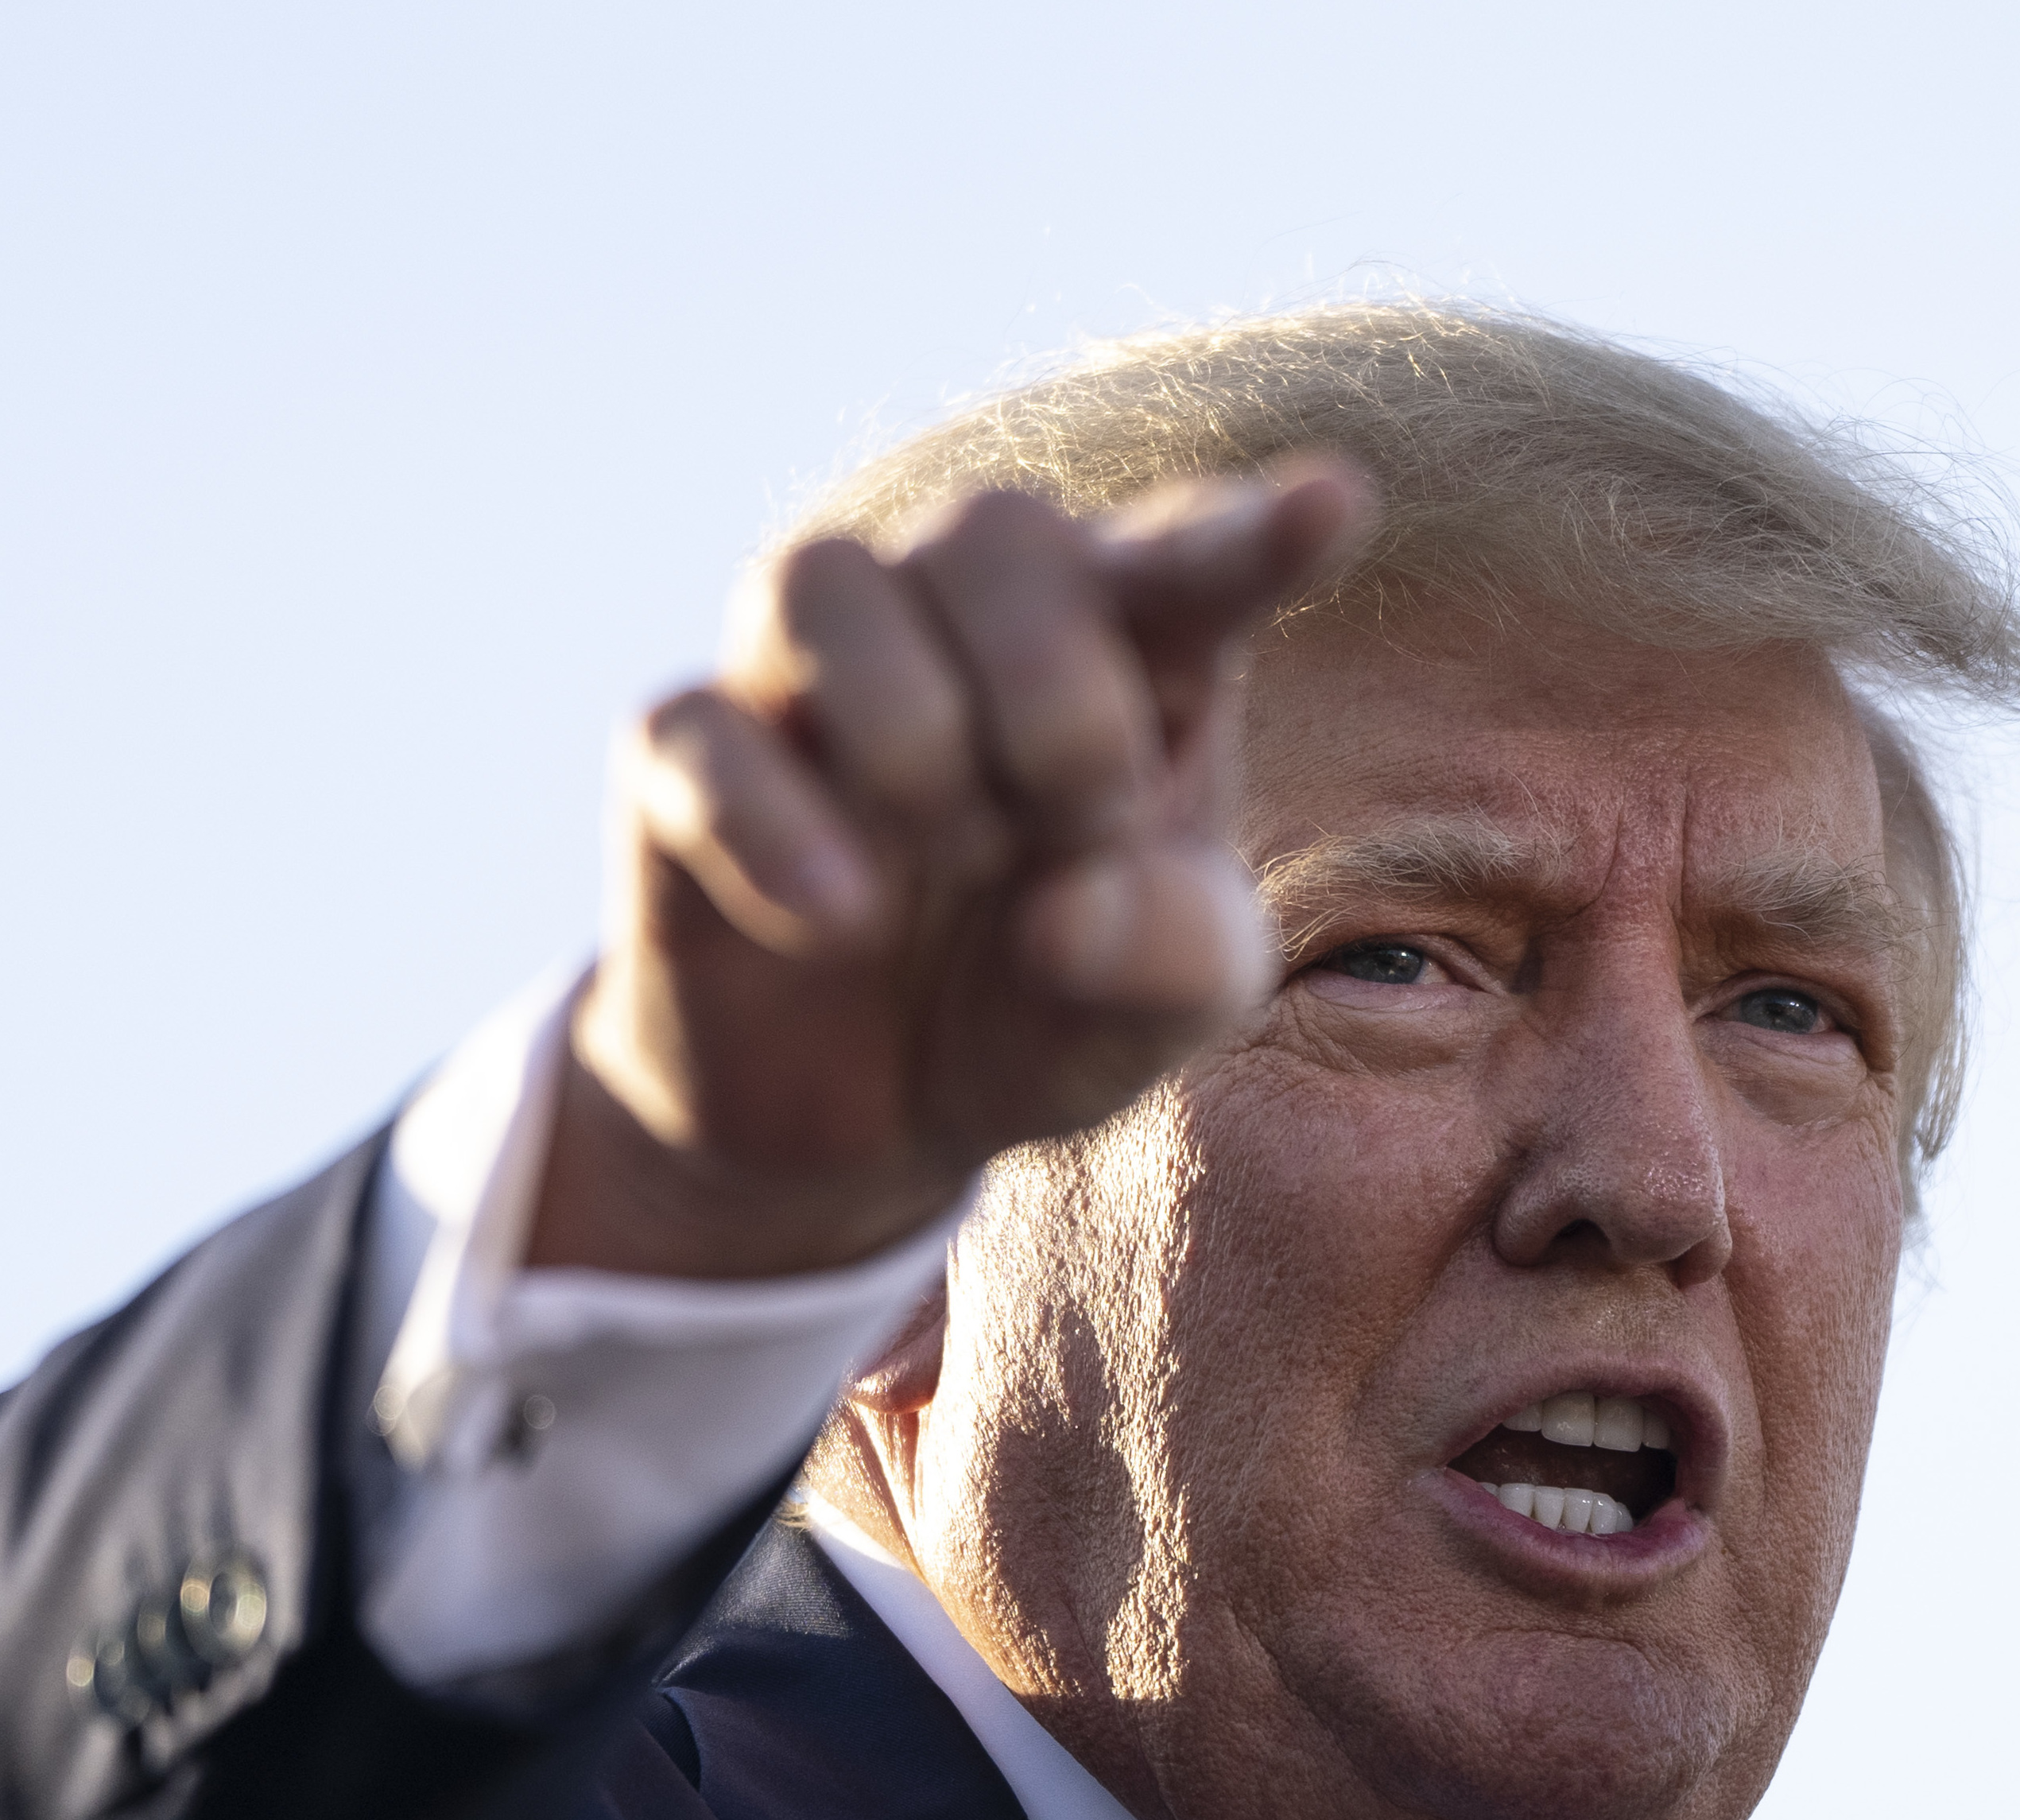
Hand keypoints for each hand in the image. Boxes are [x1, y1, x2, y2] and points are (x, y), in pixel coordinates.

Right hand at [528, 461, 1369, 1277]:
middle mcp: (962, 622)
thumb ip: (1177, 965)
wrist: (875, 1116)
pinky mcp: (684, 758)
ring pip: (828, 577)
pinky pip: (699, 728)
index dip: (1247, 534)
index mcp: (1124, 651)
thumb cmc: (1053, 1002)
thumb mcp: (1157, 1012)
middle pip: (995, 526)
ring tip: (953, 856)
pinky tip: (842, 921)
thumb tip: (1073, 907)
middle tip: (1080, 823)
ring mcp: (810, 674)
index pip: (1186, 558)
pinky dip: (776, 826)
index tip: (1335, 503)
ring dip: (912, 730)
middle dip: (1056, 692)